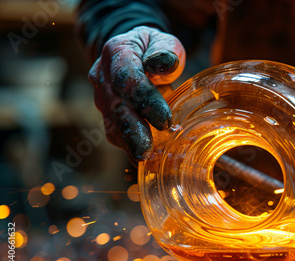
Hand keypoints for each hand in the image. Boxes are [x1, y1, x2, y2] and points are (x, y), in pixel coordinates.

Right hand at [88, 26, 184, 162]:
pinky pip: (114, 132)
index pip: (127, 78)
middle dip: (131, 130)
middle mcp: (103, 76)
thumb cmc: (153, 49)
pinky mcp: (107, 114)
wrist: (134, 54)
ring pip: (112, 123)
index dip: (145, 101)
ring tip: (142, 158)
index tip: (165, 120)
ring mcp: (102, 96)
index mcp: (117, 52)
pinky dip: (127, 146)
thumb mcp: (163, 41)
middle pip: (115, 105)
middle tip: (145, 151)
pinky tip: (141, 157)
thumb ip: (165, 50)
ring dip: (127, 143)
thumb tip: (165, 64)